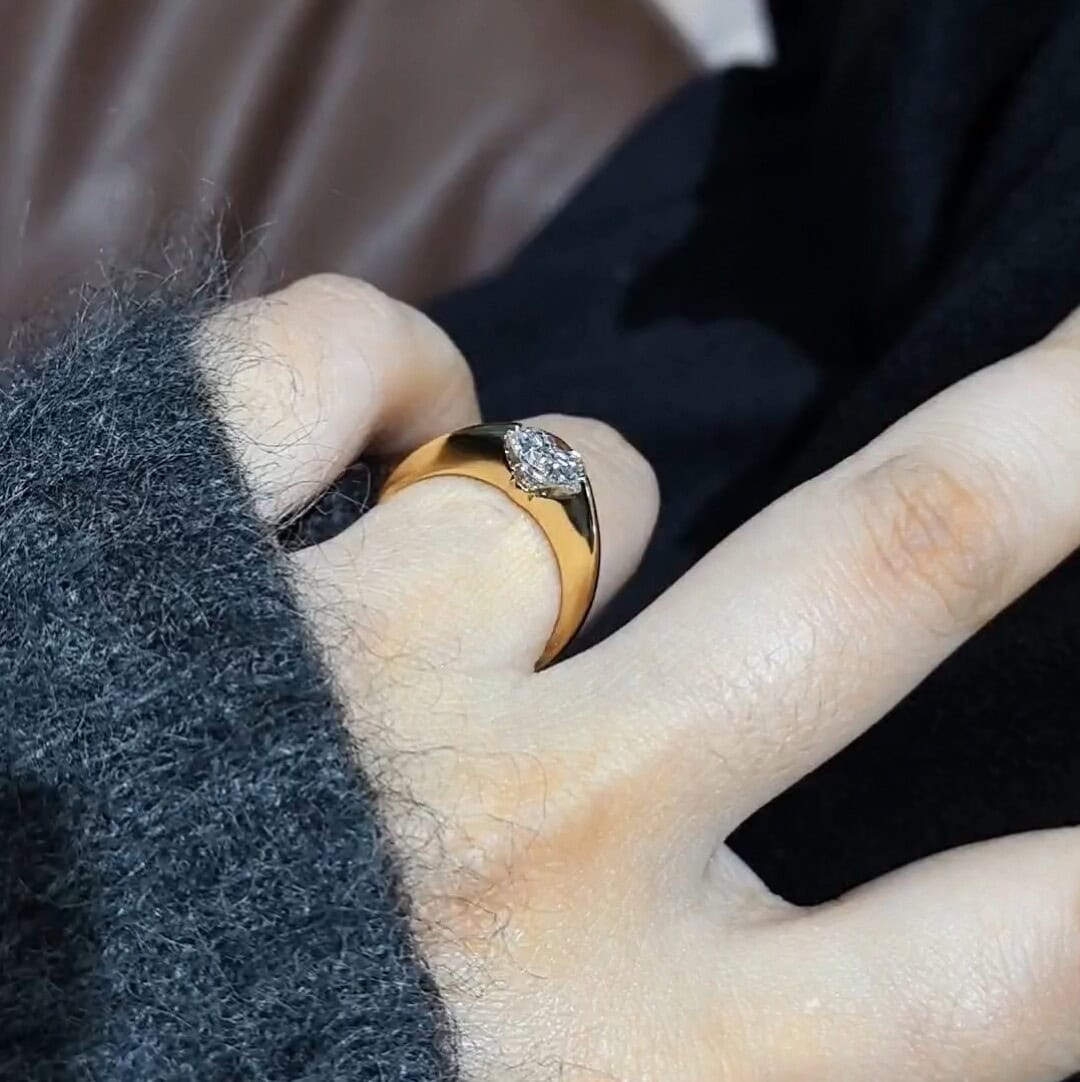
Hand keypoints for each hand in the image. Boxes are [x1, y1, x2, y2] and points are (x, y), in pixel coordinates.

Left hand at [205, 274, 1079, 1081]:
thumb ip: (702, 1053)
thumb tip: (804, 951)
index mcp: (631, 1062)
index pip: (1004, 957)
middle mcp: (523, 840)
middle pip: (882, 573)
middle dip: (1044, 447)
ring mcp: (344, 659)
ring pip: (580, 476)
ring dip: (578, 513)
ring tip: (500, 591)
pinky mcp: (163, 531)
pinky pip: (341, 355)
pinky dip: (390, 374)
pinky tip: (386, 441)